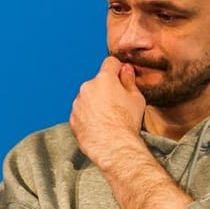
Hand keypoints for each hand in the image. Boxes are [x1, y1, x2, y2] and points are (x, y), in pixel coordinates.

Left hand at [70, 56, 148, 170]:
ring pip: (88, 97)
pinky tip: (100, 125)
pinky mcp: (73, 117)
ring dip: (96, 102)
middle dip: (107, 88)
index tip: (122, 75)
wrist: (113, 145)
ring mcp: (78, 103)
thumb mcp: (136, 98)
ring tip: (109, 117)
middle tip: (118, 102)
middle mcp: (87, 88)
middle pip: (98, 82)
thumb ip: (129, 80)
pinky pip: (82, 112)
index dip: (118, 68)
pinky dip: (89, 115)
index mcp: (104, 79)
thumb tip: (126, 70)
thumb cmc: (126, 122)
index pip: (110, 63)